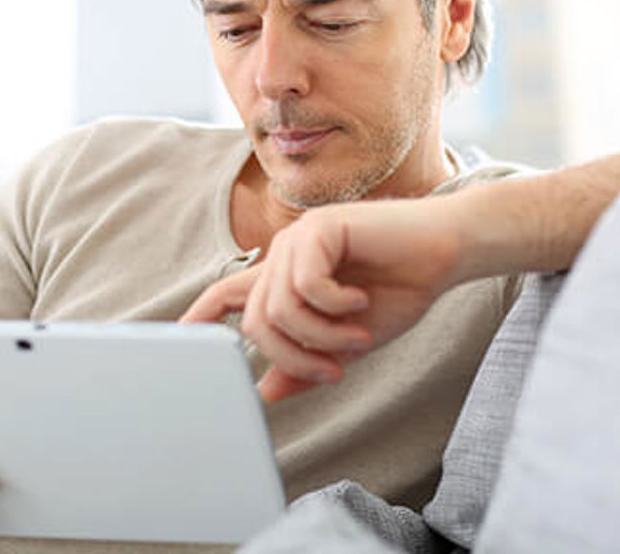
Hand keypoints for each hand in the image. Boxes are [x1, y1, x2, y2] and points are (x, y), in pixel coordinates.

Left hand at [182, 197, 462, 401]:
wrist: (444, 253)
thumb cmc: (399, 291)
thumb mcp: (347, 341)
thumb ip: (305, 362)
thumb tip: (264, 391)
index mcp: (287, 280)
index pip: (229, 294)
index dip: (199, 315)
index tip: (175, 337)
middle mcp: (284, 258)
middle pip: (254, 322)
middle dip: (292, 357)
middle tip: (334, 371)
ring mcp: (299, 239)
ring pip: (278, 308)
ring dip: (321, 336)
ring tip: (356, 335)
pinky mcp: (319, 227)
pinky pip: (305, 284)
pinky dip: (335, 306)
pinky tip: (360, 300)